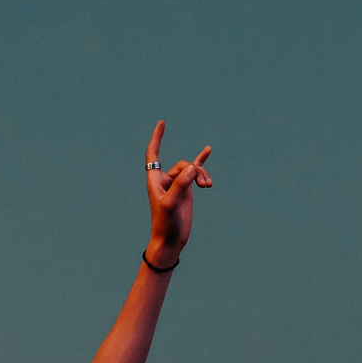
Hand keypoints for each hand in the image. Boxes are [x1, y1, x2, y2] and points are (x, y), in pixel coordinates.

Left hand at [144, 119, 213, 263]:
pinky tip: (207, 150)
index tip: (162, 123)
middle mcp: (165, 179)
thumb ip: (180, 186)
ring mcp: (177, 183)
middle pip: (183, 164)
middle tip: (203, 185)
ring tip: (208, 187)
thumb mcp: (171, 204)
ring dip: (202, 175)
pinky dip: (201, 162)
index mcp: (155, 180)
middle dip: (195, 172)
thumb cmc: (166, 223)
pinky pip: (195, 172)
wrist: (171, 239)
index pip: (153, 154)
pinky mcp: (187, 189)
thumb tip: (191, 169)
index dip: (157, 138)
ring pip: (192, 170)